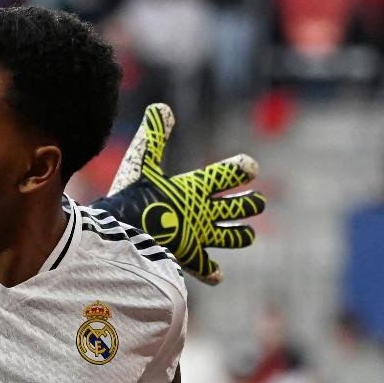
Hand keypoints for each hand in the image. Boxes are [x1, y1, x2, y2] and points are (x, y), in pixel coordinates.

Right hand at [99, 103, 265, 284]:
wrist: (127, 235)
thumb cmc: (133, 197)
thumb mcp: (140, 162)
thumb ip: (152, 135)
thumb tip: (161, 106)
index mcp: (196, 187)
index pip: (228, 174)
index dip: (241, 169)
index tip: (249, 168)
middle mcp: (204, 212)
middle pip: (240, 208)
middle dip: (251, 204)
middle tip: (256, 201)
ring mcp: (199, 236)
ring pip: (233, 237)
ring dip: (242, 234)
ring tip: (247, 234)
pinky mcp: (188, 256)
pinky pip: (205, 267)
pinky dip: (212, 272)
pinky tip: (218, 276)